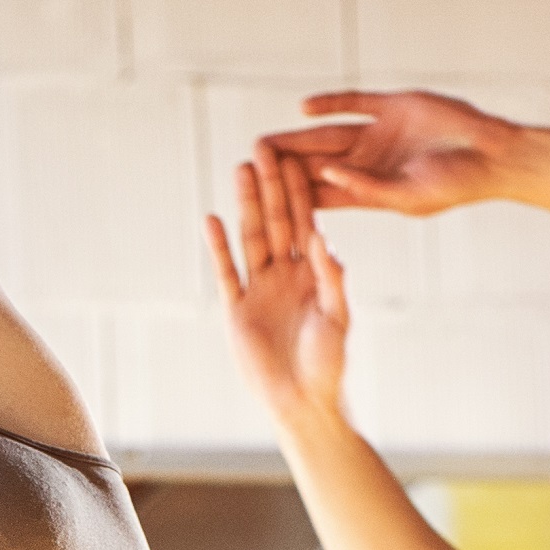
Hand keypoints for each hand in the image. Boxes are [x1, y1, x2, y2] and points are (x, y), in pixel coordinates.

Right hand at [209, 148, 353, 432]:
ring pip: (251, 237)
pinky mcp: (237, 308)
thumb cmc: (330, 364)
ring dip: (245, 205)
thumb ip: (330, 279)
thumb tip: (322, 240)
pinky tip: (211, 219)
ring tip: (239, 170)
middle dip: (270, 185)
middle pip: (276, 220)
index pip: (306, 221)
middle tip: (263, 147)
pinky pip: (226, 271)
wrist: (303, 402)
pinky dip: (218, 246)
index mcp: (314, 272)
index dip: (301, 190)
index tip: (297, 156)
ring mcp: (260, 288)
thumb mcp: (338, 317)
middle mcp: (286, 273)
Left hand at [256, 88, 518, 218]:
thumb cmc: (455, 184)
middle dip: (284, 165)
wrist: (491, 152)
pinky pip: (353, 103)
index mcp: (371, 190)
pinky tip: (303, 108)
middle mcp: (369, 162)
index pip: (323, 194)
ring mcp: (379, 133)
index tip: (261, 200)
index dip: (293, 196)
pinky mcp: (392, 106)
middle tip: (249, 165)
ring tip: (264, 140)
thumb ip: (367, 188)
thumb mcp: (408, 196)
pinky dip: (330, 103)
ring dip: (297, 136)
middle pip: (316, 162)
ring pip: (327, 134)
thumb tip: (326, 178)